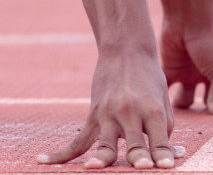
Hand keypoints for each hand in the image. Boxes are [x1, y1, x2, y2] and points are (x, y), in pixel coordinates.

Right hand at [39, 46, 182, 168]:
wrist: (125, 50)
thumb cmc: (149, 79)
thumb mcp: (162, 102)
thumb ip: (166, 131)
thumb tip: (168, 158)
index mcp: (152, 111)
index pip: (159, 140)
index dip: (162, 156)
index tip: (166, 167)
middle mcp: (130, 113)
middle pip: (134, 144)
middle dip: (138, 158)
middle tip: (143, 168)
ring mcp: (108, 115)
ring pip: (104, 145)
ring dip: (102, 159)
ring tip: (94, 168)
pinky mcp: (93, 115)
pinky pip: (77, 141)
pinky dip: (61, 154)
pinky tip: (43, 160)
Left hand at [161, 21, 212, 113]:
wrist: (186, 18)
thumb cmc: (211, 43)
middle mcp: (210, 77)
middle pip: (209, 105)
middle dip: (204, 115)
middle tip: (199, 123)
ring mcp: (191, 74)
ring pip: (186, 101)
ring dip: (183, 108)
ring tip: (181, 114)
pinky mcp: (172, 70)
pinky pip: (167, 89)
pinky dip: (163, 98)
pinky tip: (162, 106)